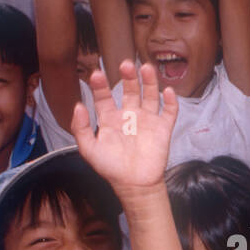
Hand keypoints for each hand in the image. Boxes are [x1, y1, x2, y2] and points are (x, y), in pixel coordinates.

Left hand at [71, 62, 176, 192]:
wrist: (135, 185)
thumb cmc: (111, 168)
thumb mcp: (89, 150)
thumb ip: (81, 128)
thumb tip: (78, 106)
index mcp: (110, 119)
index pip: (104, 96)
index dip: (100, 86)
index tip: (97, 75)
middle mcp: (129, 116)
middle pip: (129, 90)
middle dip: (128, 77)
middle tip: (125, 64)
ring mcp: (147, 121)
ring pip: (150, 95)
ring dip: (149, 82)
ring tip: (146, 68)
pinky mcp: (163, 129)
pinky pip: (169, 112)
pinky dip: (171, 101)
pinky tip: (168, 91)